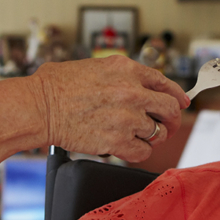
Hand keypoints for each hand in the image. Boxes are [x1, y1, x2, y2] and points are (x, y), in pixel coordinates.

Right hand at [31, 55, 188, 161]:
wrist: (39, 106)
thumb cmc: (56, 86)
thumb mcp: (94, 66)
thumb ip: (121, 75)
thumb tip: (139, 86)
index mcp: (126, 69)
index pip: (164, 83)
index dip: (176, 95)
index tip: (181, 102)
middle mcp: (131, 92)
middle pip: (169, 109)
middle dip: (171, 120)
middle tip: (166, 126)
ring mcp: (126, 117)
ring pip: (156, 133)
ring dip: (149, 136)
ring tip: (135, 135)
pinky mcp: (117, 141)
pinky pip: (142, 152)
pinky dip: (137, 152)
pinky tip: (128, 147)